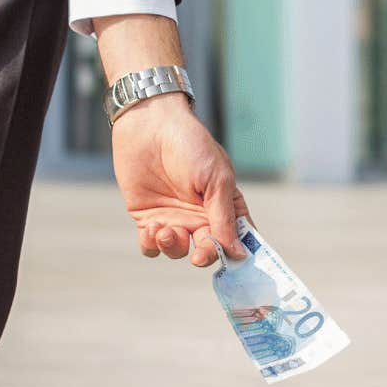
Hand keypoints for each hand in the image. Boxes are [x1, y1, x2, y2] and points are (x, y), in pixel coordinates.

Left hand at [110, 93, 250, 266]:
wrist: (150, 124)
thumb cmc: (191, 145)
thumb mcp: (217, 179)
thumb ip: (224, 218)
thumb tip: (238, 253)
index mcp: (224, 206)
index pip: (236, 239)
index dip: (237, 254)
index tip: (234, 262)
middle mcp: (199, 216)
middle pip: (207, 251)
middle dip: (204, 255)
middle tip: (199, 254)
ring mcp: (173, 218)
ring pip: (177, 252)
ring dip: (174, 248)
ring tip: (167, 231)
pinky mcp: (147, 217)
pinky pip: (151, 246)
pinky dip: (152, 245)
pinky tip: (152, 229)